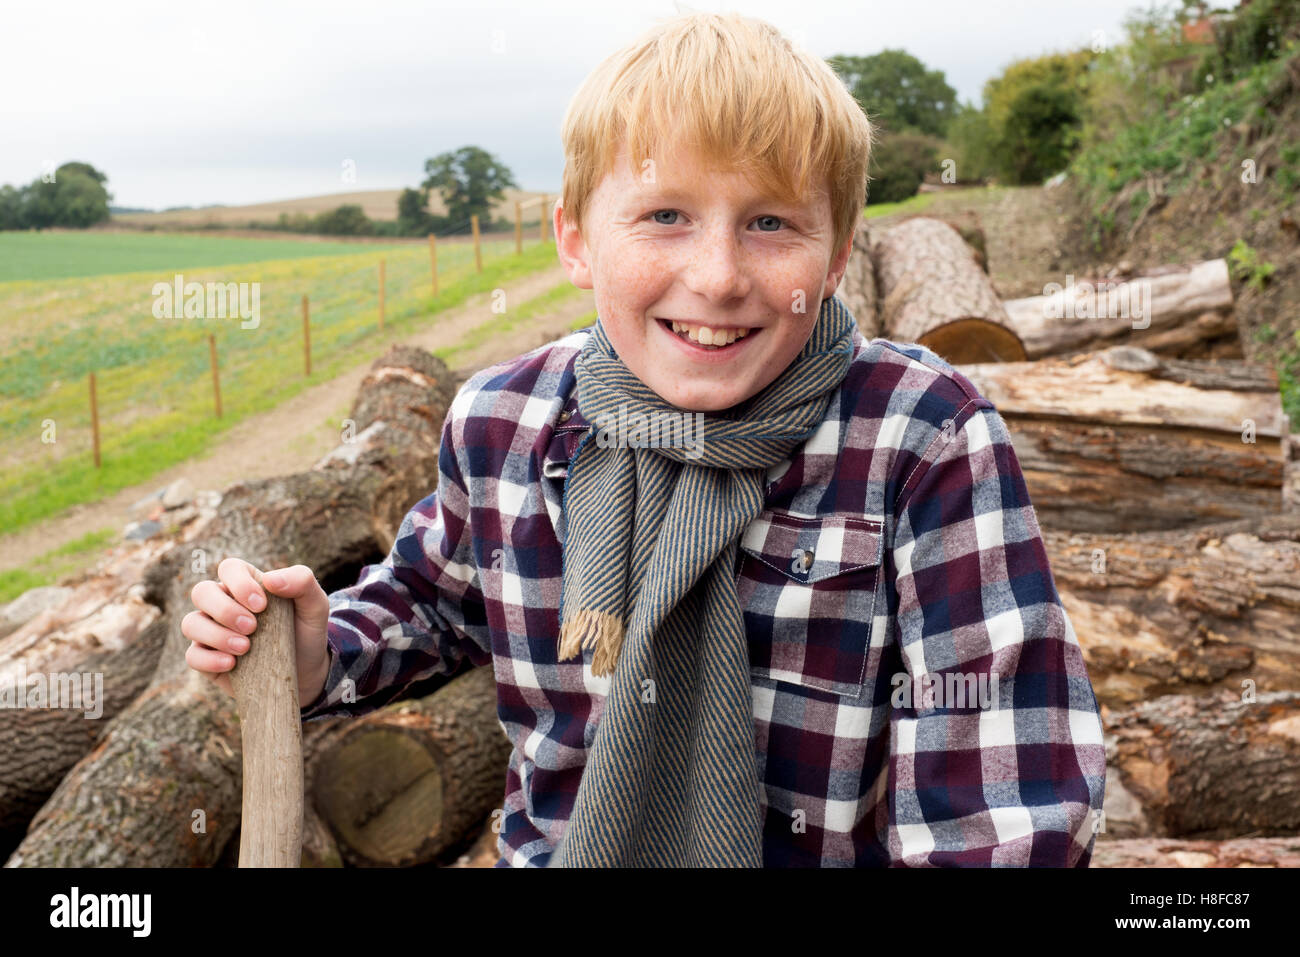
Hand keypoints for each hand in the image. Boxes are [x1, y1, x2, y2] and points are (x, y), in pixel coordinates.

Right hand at [183, 558, 331, 707]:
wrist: (307, 671)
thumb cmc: (306, 631)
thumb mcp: (315, 604)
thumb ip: (302, 582)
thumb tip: (271, 579)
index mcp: (246, 584)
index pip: (229, 568)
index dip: (240, 583)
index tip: (262, 605)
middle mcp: (223, 603)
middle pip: (201, 592)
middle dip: (224, 609)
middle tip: (252, 627)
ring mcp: (211, 631)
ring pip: (191, 623)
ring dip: (216, 635)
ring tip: (245, 647)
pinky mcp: (207, 659)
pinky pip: (192, 656)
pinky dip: (209, 659)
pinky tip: (232, 664)